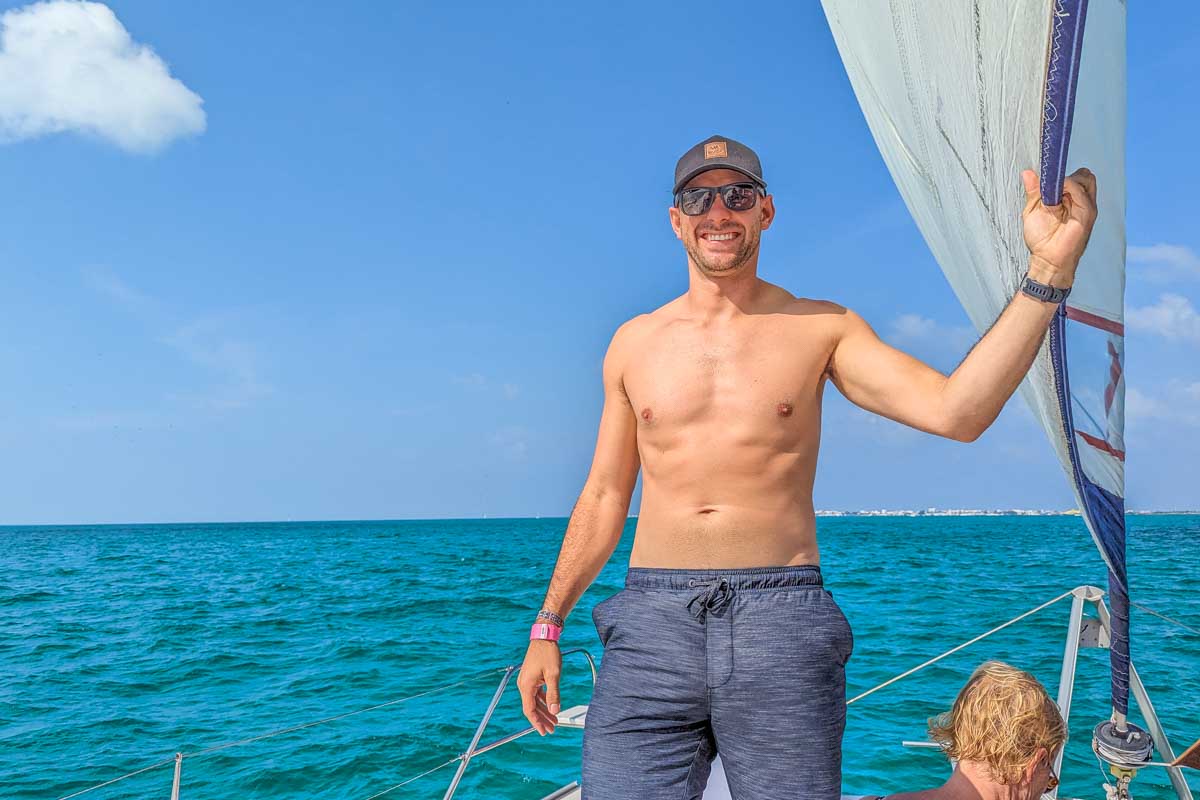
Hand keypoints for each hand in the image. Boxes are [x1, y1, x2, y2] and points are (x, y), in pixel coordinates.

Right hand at [517, 639, 561, 734]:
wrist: (544, 636)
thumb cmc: (548, 653)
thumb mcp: (553, 675)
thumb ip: (554, 694)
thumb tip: (555, 711)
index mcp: (526, 686)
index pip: (529, 710)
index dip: (537, 722)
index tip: (544, 731)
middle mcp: (524, 685)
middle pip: (532, 708)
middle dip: (542, 719)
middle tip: (552, 729)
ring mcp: (527, 681)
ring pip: (535, 701)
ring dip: (544, 711)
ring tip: (554, 720)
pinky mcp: (532, 677)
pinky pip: (536, 694)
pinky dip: (544, 701)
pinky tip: (551, 706)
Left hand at [1020, 167, 1097, 286]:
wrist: (1047, 259)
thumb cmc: (1042, 239)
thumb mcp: (1033, 210)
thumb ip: (1034, 191)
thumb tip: (1027, 172)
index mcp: (1071, 199)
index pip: (1075, 176)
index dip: (1060, 173)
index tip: (1046, 175)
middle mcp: (1081, 200)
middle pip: (1083, 174)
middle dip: (1065, 176)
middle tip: (1049, 189)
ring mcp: (1086, 206)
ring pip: (1084, 178)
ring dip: (1066, 181)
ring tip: (1052, 197)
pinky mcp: (1088, 212)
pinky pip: (1081, 191)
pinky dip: (1068, 186)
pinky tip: (1056, 196)